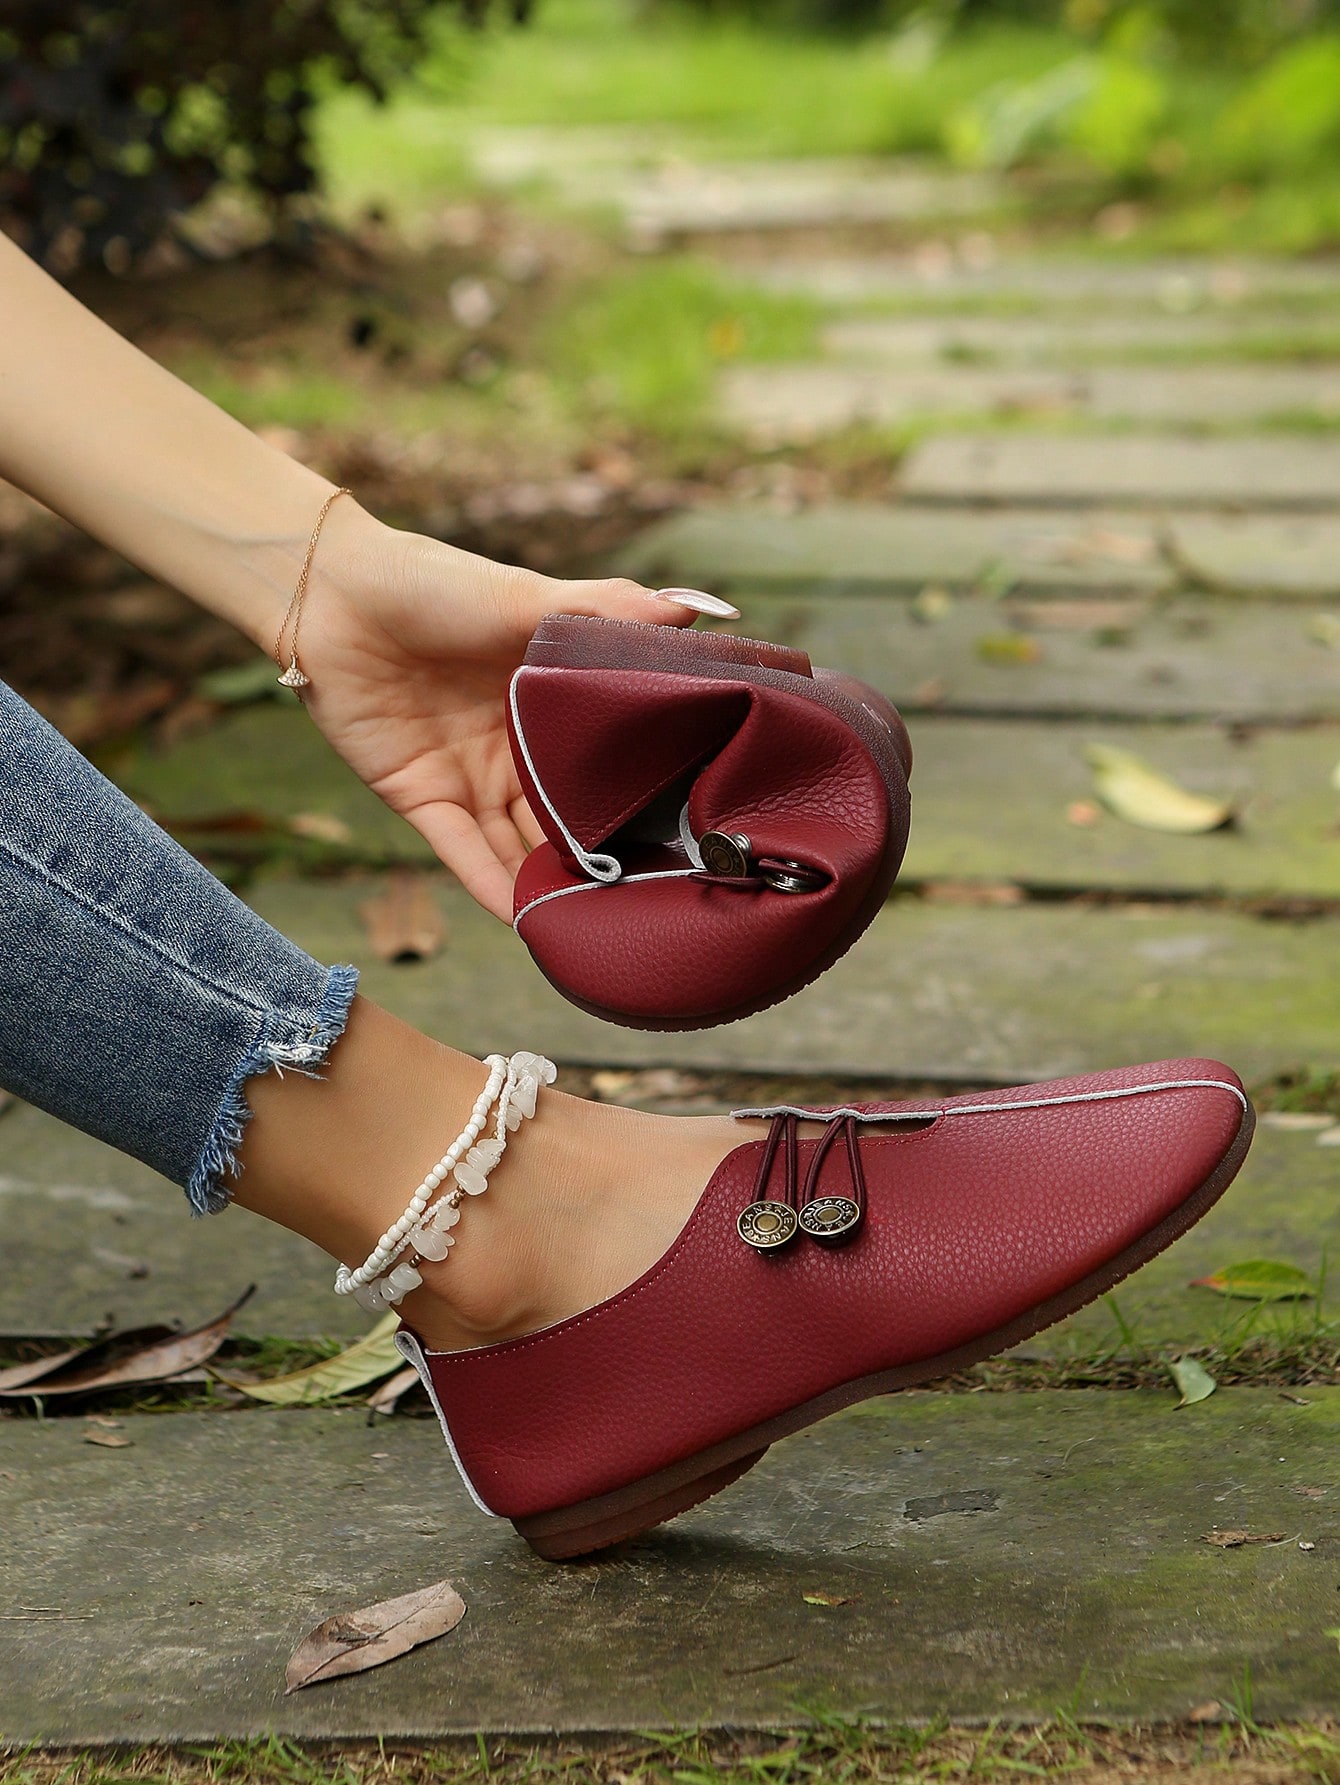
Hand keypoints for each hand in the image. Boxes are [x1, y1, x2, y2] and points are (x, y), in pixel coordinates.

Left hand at [294, 505, 733, 922]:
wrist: (334, 591)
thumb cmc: (433, 582)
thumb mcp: (530, 598)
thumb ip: (608, 610)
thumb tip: (694, 613)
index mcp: (547, 701)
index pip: (602, 759)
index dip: (640, 791)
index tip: (688, 828)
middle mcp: (513, 747)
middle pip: (565, 813)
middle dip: (601, 852)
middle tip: (652, 894)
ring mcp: (469, 777)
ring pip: (519, 844)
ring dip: (550, 881)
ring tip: (597, 922)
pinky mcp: (421, 797)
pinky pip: (464, 852)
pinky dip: (491, 886)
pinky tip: (525, 920)